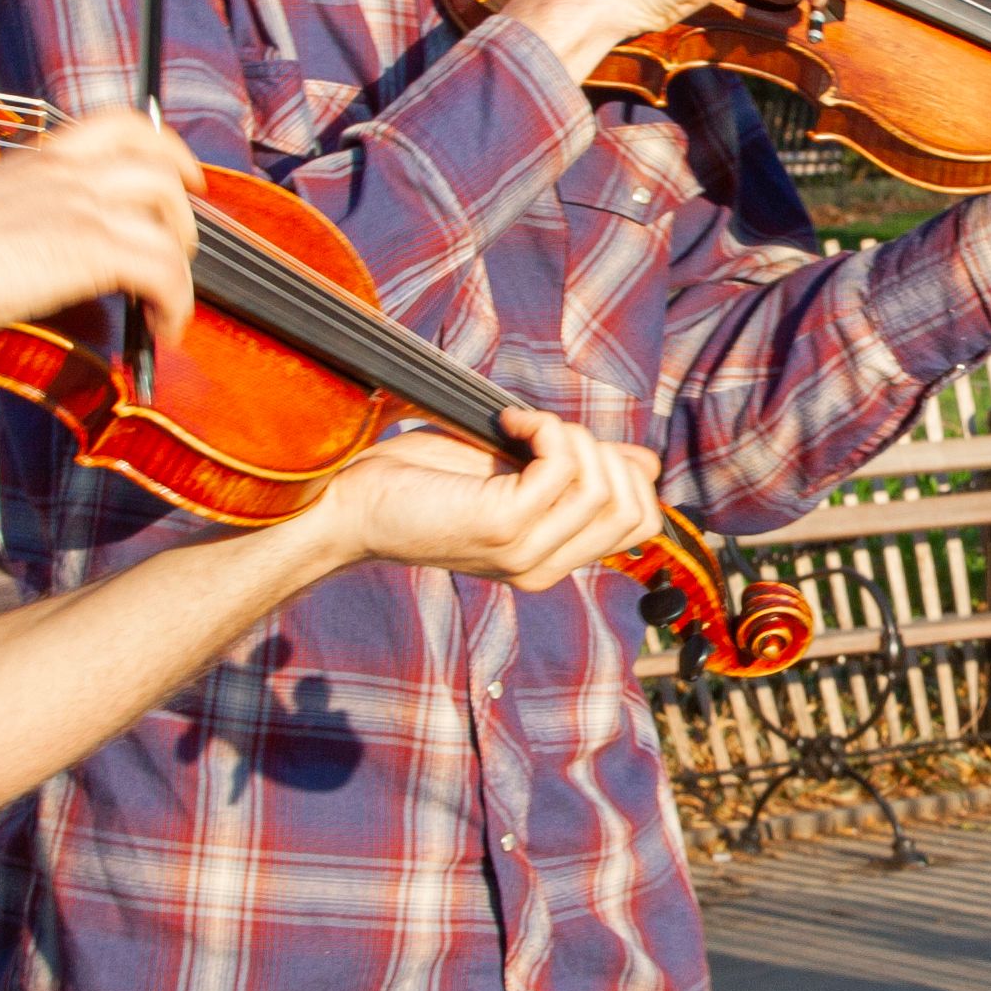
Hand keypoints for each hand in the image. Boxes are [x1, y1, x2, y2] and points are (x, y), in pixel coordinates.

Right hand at [0, 109, 198, 355]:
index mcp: (40, 156)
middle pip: (161, 171)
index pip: (122, 125)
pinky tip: (163, 326)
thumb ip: (23, 210)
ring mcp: (82, 208)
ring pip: (170, 221)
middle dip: (183, 212)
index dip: (166, 147)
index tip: (182, 172)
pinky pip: (164, 273)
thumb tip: (40, 240)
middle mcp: (68, 172)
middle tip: (183, 245)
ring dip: (182, 262)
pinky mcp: (90, 251)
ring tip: (171, 297)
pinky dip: (177, 303)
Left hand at [313, 409, 662, 590]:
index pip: (640, 524)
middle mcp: (544, 567)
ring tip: (520, 424)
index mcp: (551, 559)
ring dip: (571, 436)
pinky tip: (508, 423)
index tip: (567, 441)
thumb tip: (642, 461)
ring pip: (604, 487)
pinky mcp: (503, 527)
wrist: (349, 504)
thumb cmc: (419, 482)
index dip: (625, 471)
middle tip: (545, 432)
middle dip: (605, 452)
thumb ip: (572, 471)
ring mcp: (525, 553)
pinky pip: (563, 468)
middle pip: (635, 510)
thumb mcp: (513, 473)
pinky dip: (545, 430)